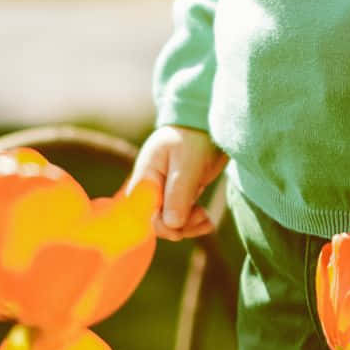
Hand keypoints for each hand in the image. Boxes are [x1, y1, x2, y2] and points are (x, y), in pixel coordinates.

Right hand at [127, 125, 225, 241]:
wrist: (208, 122)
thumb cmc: (195, 137)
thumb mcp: (187, 164)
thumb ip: (178, 193)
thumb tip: (172, 225)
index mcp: (145, 178)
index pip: (142, 213)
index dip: (160, 226)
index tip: (180, 227)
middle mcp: (152, 187)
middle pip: (156, 221)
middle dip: (178, 227)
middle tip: (201, 216)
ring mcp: (165, 191)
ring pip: (170, 222)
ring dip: (188, 226)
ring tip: (206, 219)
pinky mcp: (179, 194)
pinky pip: (181, 217)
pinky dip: (194, 223)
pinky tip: (207, 222)